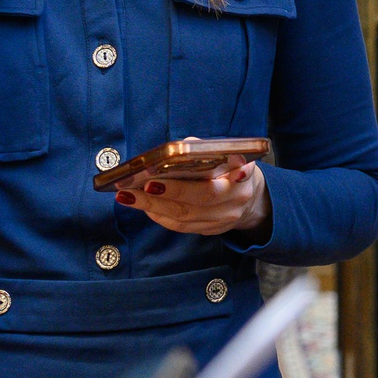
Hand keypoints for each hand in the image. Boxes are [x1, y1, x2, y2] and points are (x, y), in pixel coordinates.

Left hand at [116, 155, 270, 236]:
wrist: (249, 199)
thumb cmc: (232, 170)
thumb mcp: (229, 156)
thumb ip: (206, 151)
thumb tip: (182, 147)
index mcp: (241, 180)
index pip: (221, 183)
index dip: (190, 185)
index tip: (159, 180)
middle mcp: (233, 203)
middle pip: (196, 202)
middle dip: (164, 195)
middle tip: (137, 187)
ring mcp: (222, 221)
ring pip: (184, 218)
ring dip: (153, 208)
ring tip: (128, 197)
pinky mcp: (209, 230)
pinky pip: (181, 227)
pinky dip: (160, 216)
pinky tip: (144, 207)